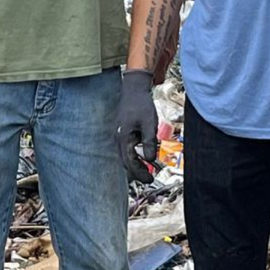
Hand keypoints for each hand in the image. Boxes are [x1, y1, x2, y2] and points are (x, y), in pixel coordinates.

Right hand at [116, 67, 160, 183]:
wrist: (134, 89)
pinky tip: (143, 157)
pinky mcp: (123, 133)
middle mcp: (118, 138)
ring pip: (125, 156)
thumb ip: (149, 142)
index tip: (149, 180)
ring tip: (147, 171)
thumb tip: (150, 160)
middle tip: (149, 178)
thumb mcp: (149, 123)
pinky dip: (134, 156)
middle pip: (125, 162)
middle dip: (137, 172)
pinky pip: (126, 149)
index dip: (140, 173)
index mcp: (124, 138)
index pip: (130, 162)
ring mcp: (119, 135)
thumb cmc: (141, 104)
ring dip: (135, 165)